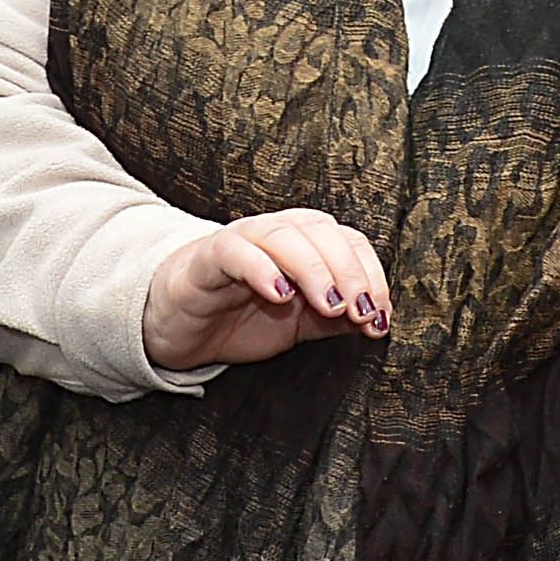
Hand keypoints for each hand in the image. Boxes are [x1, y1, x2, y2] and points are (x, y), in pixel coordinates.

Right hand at [142, 209, 393, 373]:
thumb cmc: (239, 318)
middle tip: (360, 311)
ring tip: (329, 304)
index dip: (370, 274)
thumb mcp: (298, 325)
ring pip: (282, 234)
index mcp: (304, 243)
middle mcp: (275, 234)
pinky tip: (279, 293)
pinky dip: (261, 268)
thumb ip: (336, 320)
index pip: (349, 241)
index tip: (379, 315)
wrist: (180, 329)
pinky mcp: (208, 258)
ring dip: (313, 267)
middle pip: (321, 231)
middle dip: (348, 271)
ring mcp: (241, 242)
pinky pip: (235, 251)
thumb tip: (378, 322)